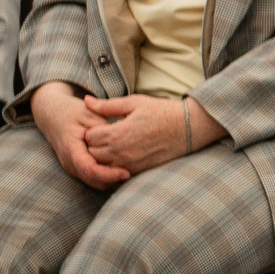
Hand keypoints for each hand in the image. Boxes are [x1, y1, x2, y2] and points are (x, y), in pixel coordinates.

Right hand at [31, 81, 128, 189]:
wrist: (52, 114)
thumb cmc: (72, 112)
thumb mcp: (89, 114)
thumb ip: (104, 129)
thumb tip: (123, 141)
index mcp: (71, 148)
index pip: (89, 170)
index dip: (109, 175)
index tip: (126, 173)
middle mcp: (69, 162)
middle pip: (94, 181)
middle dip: (114, 180)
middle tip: (135, 172)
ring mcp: (72, 167)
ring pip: (95, 183)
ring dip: (112, 180)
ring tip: (131, 170)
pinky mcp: (77, 168)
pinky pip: (94, 178)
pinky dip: (107, 177)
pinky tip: (121, 168)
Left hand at [79, 93, 202, 175]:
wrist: (188, 128)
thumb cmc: (162, 112)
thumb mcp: (134, 103)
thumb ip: (107, 105)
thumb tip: (86, 100)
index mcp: (117, 133)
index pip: (88, 137)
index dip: (91, 129)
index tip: (100, 124)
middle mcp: (120, 152)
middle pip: (91, 153)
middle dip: (93, 144)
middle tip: (103, 135)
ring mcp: (129, 163)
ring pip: (102, 165)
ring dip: (102, 156)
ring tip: (111, 144)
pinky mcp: (138, 170)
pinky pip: (116, 172)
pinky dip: (114, 165)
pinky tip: (122, 153)